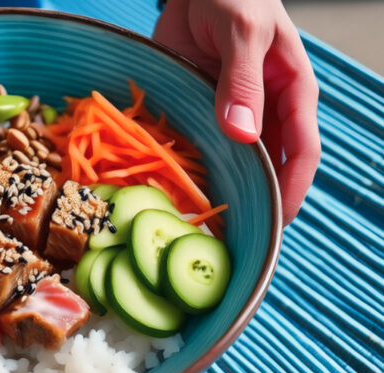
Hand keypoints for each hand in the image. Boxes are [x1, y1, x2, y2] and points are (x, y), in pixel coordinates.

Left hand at [154, 0, 320, 224]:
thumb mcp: (242, 33)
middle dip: (254, 200)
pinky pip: (199, 145)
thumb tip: (243, 135)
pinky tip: (173, 189)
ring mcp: (230, 113)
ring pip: (232, 161)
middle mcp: (264, 110)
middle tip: (231, 236)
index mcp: (291, 93)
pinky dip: (189, 167)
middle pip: (267, 166)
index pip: (302, 152)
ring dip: (220, 187)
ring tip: (199, 223)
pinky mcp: (200, 109)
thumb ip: (243, 81)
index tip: (276, 223)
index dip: (294, 190)